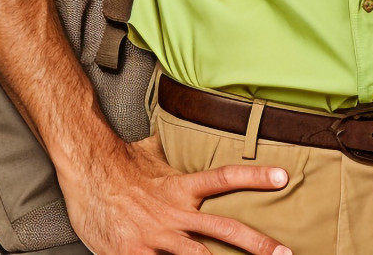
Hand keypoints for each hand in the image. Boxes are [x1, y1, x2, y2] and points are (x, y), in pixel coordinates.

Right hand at [62, 132, 293, 254]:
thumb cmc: (119, 166)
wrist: (86, 174)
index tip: (283, 176)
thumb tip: (181, 130)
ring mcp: (157, 238)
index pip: (225, 177)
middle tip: (286, 253)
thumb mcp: (152, 155)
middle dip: (259, 245)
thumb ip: (172, 153)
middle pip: (225, 229)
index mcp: (182, 187)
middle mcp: (175, 214)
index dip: (256, 176)